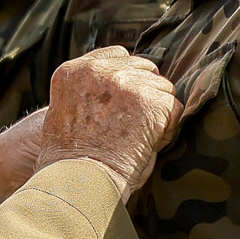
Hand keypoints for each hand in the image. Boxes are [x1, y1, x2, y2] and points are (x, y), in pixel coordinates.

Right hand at [35, 48, 181, 202]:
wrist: (80, 182)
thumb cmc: (71, 162)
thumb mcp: (64, 115)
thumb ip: (87, 94)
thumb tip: (119, 92)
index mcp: (72, 71)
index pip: (117, 56)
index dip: (127, 80)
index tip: (125, 105)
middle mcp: (98, 70)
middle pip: (144, 68)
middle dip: (144, 95)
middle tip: (131, 127)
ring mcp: (125, 83)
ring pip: (162, 88)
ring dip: (157, 113)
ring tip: (137, 140)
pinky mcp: (150, 101)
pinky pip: (174, 109)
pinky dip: (167, 130)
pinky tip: (147, 146)